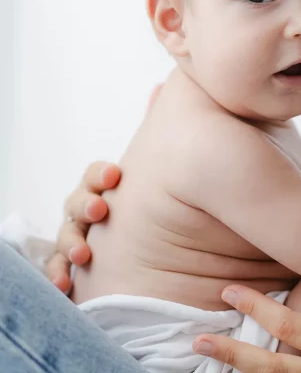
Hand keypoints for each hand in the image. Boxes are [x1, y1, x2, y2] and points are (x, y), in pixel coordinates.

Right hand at [46, 85, 164, 292]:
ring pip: (66, 236)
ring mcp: (82, 238)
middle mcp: (90, 211)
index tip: (115, 176)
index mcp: (109, 187)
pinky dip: (59, 276)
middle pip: (76, 203)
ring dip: (71, 242)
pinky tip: (67, 286)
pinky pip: (61, 271)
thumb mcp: (162, 169)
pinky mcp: (80, 268)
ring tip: (84, 253)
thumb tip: (161, 87)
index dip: (100, 175)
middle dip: (85, 204)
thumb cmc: (157, 204)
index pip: (96, 175)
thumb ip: (159, 130)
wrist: (170, 253)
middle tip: (101, 209)